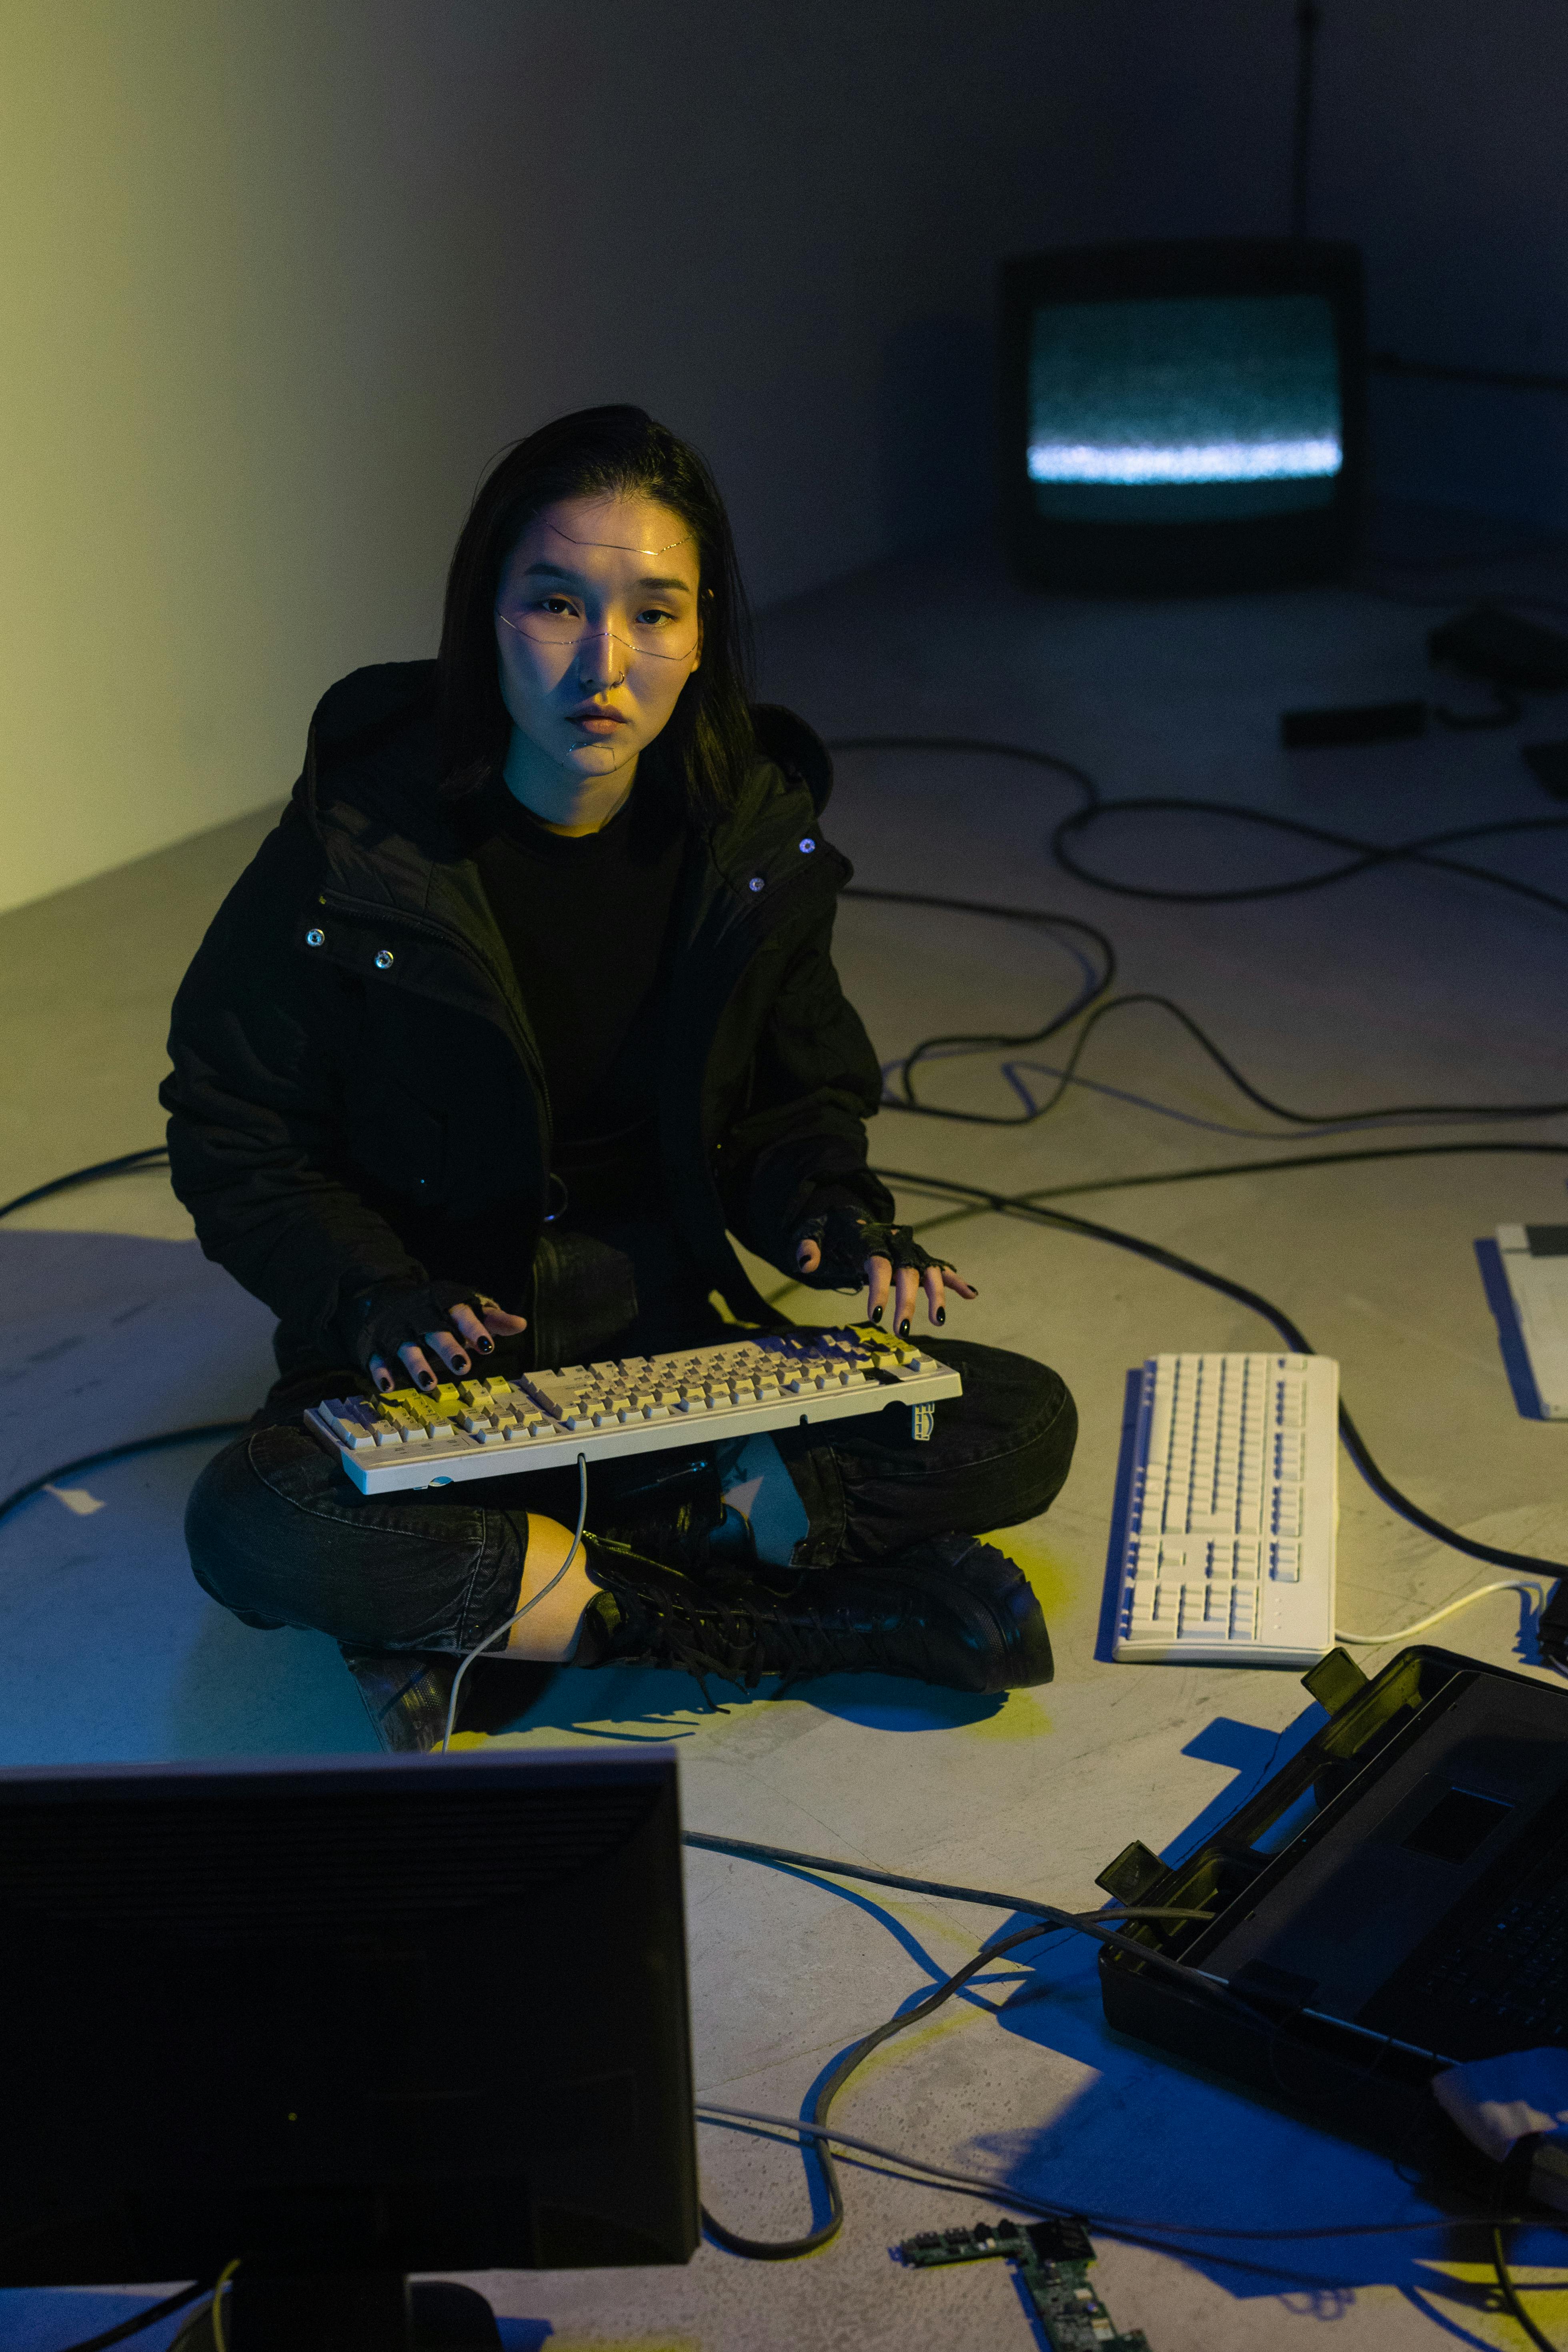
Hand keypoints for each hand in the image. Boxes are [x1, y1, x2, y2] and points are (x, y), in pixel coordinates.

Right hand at [362, 1293, 528, 1394]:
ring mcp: (396, 1329)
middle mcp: (420, 1316)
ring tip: (429, 1384)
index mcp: (443, 1304)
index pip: (461, 1314)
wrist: (380, 1293)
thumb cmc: (433, 1307)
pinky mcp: (376, 1343)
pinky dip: (381, 1371)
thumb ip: (491, 1319)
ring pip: (407, 1347)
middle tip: (463, 1367)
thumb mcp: (461, 1307)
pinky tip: (388, 1385)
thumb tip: (521, 1324)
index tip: (488, 1345)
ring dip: (417, 1365)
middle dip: (448, 1348)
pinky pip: (377, 1357)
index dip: (474, 1329)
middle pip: (435, 1332)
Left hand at [793, 1229, 976, 1337]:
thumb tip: (806, 1262)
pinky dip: (956, 1280)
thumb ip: (808, 1246)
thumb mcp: (813, 1233)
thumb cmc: (830, 1230)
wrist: (847, 1214)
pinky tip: (971, 1295)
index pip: (878, 1265)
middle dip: (907, 1302)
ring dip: (937, 1294)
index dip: (878, 1290)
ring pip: (928, 1270)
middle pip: (907, 1272)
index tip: (876, 1317)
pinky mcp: (918, 1256)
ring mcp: (909, 1249)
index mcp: (871, 1237)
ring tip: (938, 1321)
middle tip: (903, 1331)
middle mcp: (896, 1242)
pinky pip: (940, 1267)